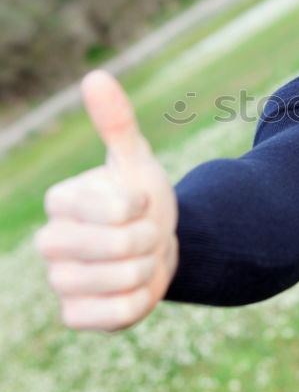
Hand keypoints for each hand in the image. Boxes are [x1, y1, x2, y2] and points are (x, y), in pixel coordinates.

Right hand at [34, 70, 178, 331]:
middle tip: (145, 234)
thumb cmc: (142, 199)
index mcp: (60, 201)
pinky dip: (141, 300)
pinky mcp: (75, 315)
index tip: (141, 202)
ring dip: (149, 269)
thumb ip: (116, 122)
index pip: (114, 209)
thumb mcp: (136, 160)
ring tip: (141, 258)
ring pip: (124, 281)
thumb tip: (95, 76)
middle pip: (117, 248)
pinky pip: (120, 314)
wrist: (155, 246)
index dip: (142, 206)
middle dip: (148, 239)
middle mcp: (49, 242)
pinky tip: (134, 287)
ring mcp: (59, 282)